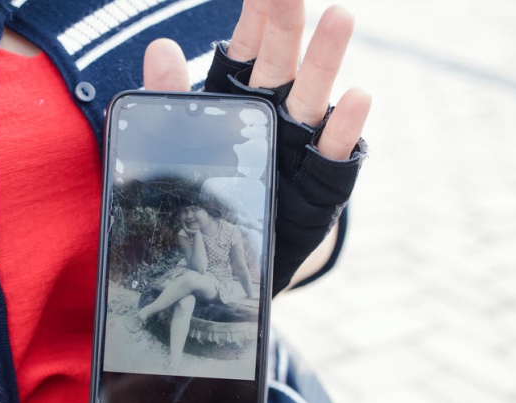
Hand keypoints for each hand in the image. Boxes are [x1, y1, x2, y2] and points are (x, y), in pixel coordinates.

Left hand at [143, 0, 371, 295]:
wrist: (235, 264)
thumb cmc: (214, 195)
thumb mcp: (187, 148)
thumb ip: (173, 101)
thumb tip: (159, 46)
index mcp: (242, 100)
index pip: (249, 48)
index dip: (256, 13)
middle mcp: (276, 114)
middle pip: (281, 62)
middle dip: (286, 23)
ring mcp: (301, 148)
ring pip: (312, 98)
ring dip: (325, 61)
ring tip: (340, 18)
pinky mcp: (321, 187)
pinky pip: (334, 154)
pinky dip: (343, 128)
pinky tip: (357, 97)